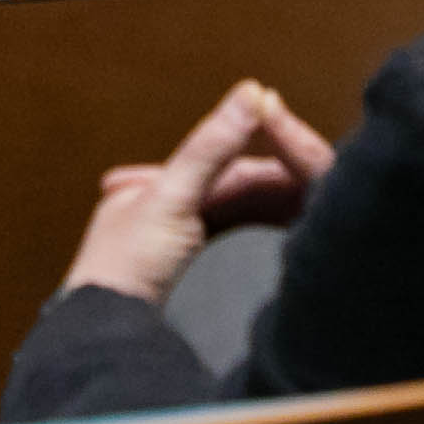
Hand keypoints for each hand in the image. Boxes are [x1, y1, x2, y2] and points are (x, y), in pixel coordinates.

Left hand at [58, 80, 337, 308]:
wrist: (107, 331)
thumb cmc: (128, 264)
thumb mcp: (173, 197)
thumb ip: (212, 147)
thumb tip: (252, 92)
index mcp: (148, 181)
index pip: (218, 158)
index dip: (264, 159)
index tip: (305, 160)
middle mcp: (157, 201)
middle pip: (227, 184)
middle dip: (270, 184)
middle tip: (316, 185)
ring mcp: (168, 234)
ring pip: (230, 207)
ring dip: (267, 203)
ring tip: (308, 202)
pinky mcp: (179, 263)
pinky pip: (224, 231)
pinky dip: (252, 223)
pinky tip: (278, 224)